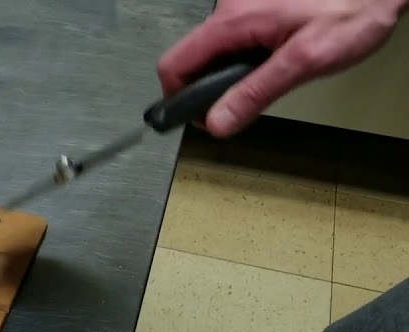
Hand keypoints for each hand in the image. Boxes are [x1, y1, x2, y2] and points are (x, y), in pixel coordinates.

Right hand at [158, 0, 407, 136]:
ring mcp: (243, 2)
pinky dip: (248, 54)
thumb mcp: (304, 62)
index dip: (178, 97)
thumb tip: (217, 122)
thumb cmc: (354, 9)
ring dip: (233, 69)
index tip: (196, 117)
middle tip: (241, 104)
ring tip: (273, 74)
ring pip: (215, 48)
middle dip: (211, 85)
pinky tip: (279, 54)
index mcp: (233, 20)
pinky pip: (236, 35)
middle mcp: (231, 6)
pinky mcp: (257, 3)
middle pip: (193, 57)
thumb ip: (255, 94)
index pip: (175, 64)